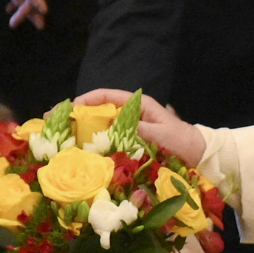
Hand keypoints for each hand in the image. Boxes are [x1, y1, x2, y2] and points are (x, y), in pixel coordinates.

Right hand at [74, 88, 207, 164]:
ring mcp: (129, 129)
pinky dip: (94, 144)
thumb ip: (140, 130)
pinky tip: (80, 151)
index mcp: (138, 105)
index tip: (69, 108)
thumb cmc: (183, 142)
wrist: (200, 156)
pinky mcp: (130, 143)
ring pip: (100, 125)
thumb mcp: (162, 135)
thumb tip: (115, 129)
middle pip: (98, 110)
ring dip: (81, 130)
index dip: (85, 100)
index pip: (106, 96)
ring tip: (61, 137)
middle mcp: (131, 114)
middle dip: (76, 115)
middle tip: (53, 122)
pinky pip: (108, 140)